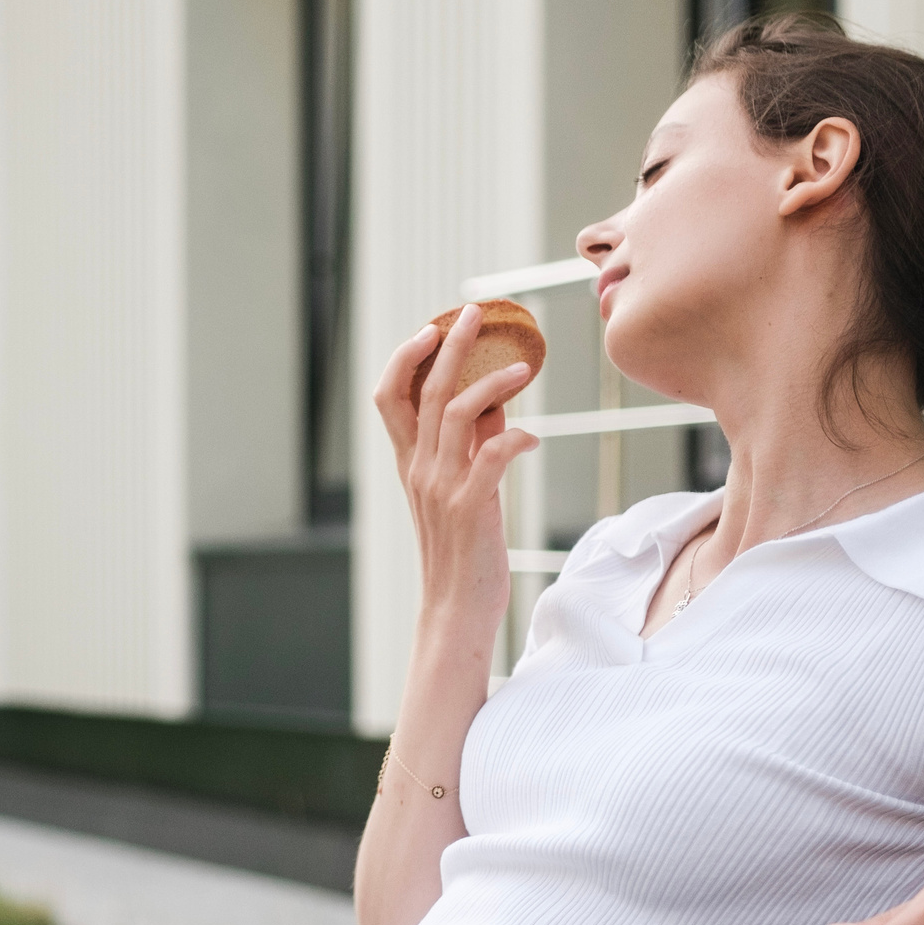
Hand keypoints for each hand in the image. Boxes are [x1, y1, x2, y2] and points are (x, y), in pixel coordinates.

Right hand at [371, 305, 538, 630]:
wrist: (456, 611)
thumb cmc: (464, 554)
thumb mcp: (463, 493)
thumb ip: (472, 448)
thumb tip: (495, 403)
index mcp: (411, 465)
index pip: (389, 397)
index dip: (405, 358)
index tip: (431, 329)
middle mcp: (419, 471)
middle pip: (426, 390)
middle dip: (451, 346)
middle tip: (474, 313)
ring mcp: (442, 488)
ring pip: (456, 414)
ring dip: (492, 384)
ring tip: (523, 368)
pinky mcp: (471, 508)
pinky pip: (493, 456)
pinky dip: (516, 438)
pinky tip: (535, 439)